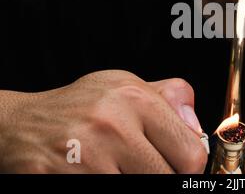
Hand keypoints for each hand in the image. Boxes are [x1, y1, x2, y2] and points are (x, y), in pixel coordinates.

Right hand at [0, 70, 207, 172]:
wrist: (23, 123)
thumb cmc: (82, 105)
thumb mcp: (126, 86)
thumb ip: (168, 99)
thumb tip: (196, 127)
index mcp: (134, 99)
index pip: (190, 154)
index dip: (189, 167)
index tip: (179, 166)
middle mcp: (112, 125)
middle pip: (167, 179)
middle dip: (162, 178)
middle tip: (144, 167)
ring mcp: (85, 157)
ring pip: (140, 189)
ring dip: (133, 183)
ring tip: (119, 168)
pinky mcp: (62, 180)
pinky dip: (110, 188)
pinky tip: (99, 173)